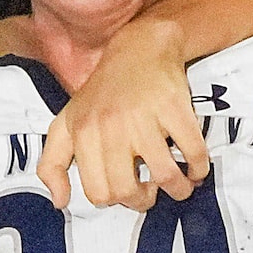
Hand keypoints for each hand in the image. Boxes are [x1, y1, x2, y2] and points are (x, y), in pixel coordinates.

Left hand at [36, 20, 205, 211]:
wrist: (139, 49)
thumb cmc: (102, 93)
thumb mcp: (66, 123)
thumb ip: (53, 164)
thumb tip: (60, 203)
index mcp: (83, 134)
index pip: (98, 192)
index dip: (117, 200)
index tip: (130, 190)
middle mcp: (111, 127)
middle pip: (128, 190)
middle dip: (145, 201)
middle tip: (153, 191)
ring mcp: (144, 117)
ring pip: (165, 176)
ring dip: (178, 189)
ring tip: (181, 184)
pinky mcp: (174, 108)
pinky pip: (193, 152)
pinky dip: (199, 168)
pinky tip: (196, 167)